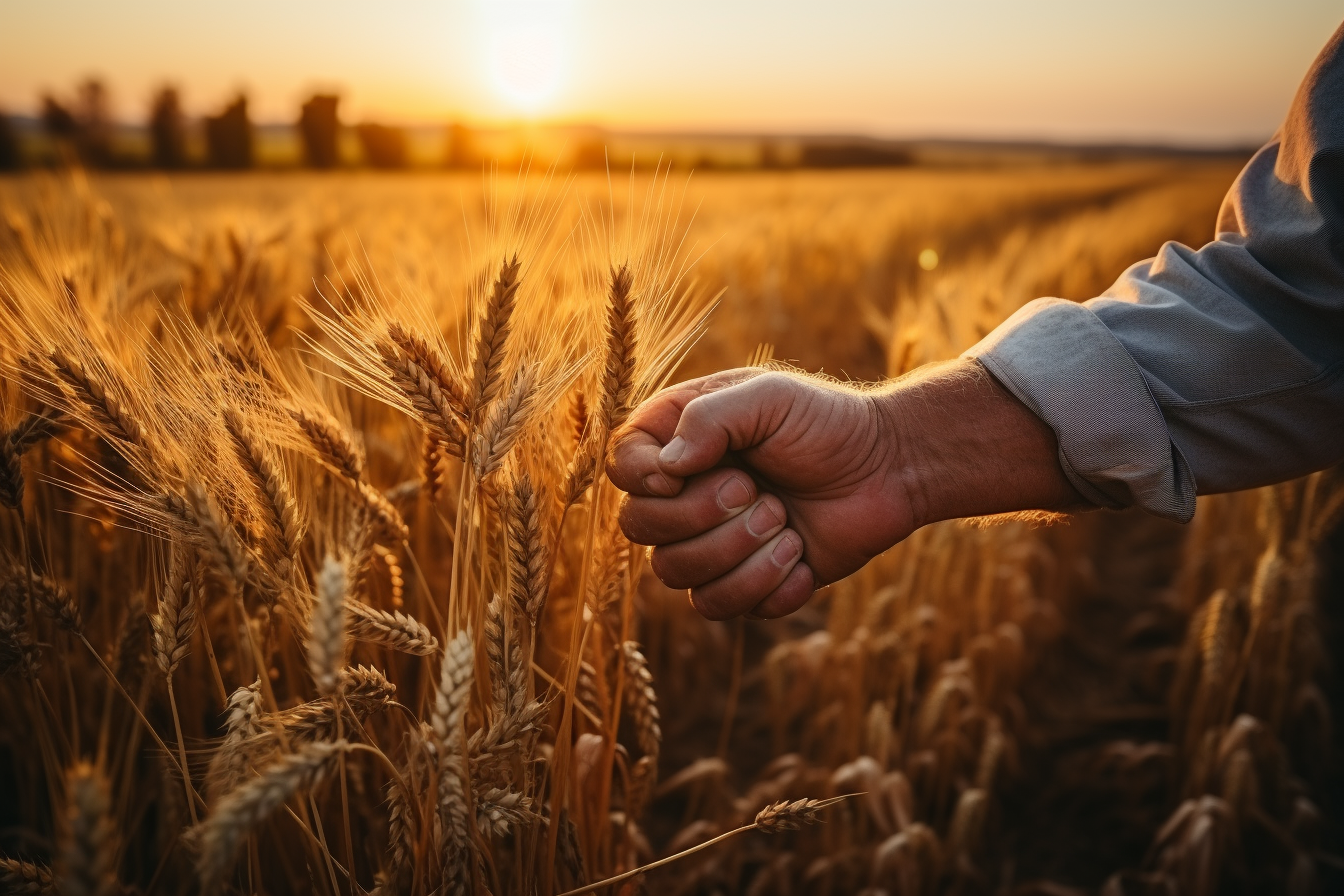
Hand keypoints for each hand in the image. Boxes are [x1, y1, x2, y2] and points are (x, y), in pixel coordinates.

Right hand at [607, 360, 1084, 620]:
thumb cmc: (825, 423)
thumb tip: (667, 467)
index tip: (693, 470)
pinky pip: (720, 607)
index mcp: (677, 440)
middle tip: (761, 493)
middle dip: (704, 517)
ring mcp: (708, 542)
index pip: (621, 466)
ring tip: (786, 524)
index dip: (644, 478)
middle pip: (639, 527)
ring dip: (739, 553)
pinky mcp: (742, 583)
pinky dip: (766, 585)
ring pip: (675, 576)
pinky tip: (801, 556)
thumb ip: (710, 418)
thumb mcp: (769, 398)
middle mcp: (682, 494)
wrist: (888, 470)